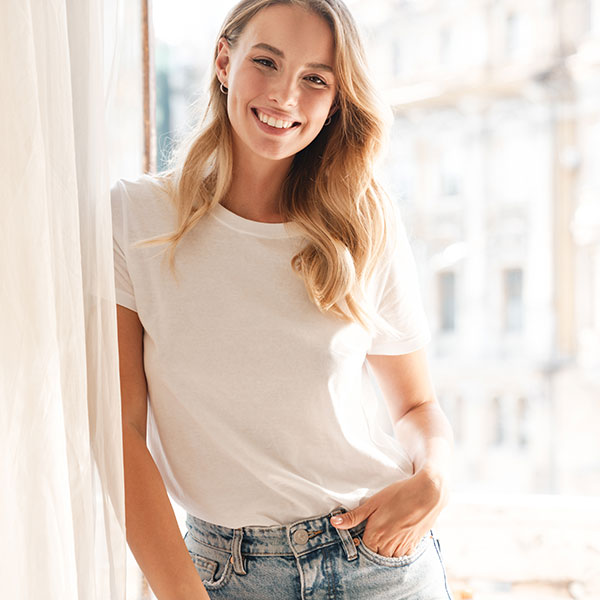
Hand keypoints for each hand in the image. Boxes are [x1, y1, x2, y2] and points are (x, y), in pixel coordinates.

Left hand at [329, 469, 448, 557]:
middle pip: (376, 554)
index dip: (362, 539)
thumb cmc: (399, 494)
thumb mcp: (373, 502)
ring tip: (387, 530)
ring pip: (389, 557)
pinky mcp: (414, 545)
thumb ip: (354, 516)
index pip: (363, 548)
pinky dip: (398, 549)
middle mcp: (389, 545)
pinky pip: (402, 555)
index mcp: (376, 535)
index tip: (365, 529)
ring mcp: (403, 547)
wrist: (428, 493)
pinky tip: (398, 534)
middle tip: (377, 527)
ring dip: (386, 548)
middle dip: (374, 545)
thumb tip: (334, 523)